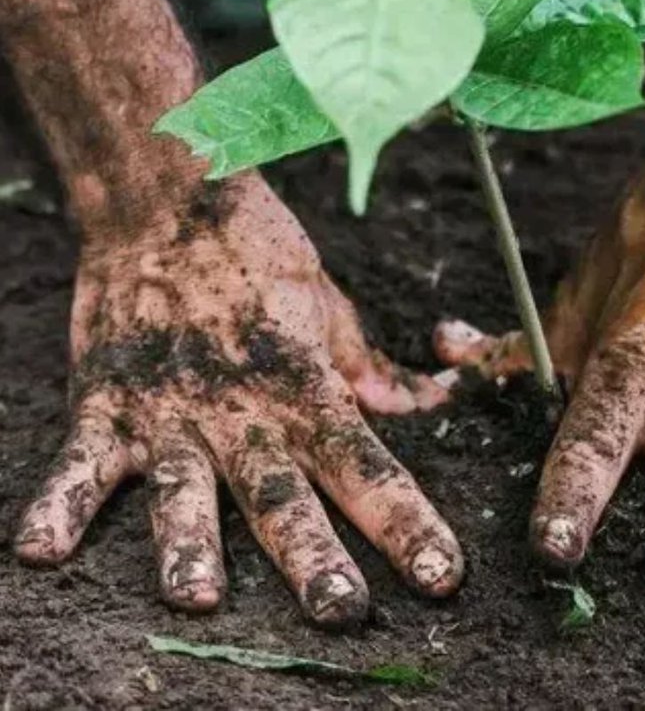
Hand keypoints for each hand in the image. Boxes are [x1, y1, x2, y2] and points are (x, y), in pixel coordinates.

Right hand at [14, 177, 461, 624]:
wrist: (165, 198)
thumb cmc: (254, 248)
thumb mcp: (328, 301)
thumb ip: (368, 365)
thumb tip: (428, 403)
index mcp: (303, 385)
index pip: (365, 464)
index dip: (406, 522)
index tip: (441, 576)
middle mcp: (241, 409)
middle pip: (282, 493)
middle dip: (313, 557)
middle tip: (342, 610)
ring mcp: (170, 408)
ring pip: (183, 488)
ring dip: (189, 544)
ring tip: (199, 597)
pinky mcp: (108, 400)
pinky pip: (81, 459)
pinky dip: (58, 502)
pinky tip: (39, 548)